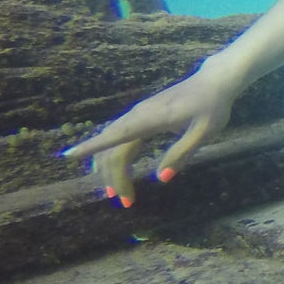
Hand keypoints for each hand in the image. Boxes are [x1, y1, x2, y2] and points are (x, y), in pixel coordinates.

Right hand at [62, 66, 240, 204]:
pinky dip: (113, 154)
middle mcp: (138, 116)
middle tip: (124, 201)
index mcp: (150, 119)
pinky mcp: (143, 116)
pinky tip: (113, 168)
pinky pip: (120, 137)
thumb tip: (160, 179)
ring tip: (114, 192)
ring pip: (114, 142)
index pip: (116, 136)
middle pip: (115, 147)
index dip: (92, 147)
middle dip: (113, 175)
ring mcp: (138, 115)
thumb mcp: (204, 133)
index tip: (68, 155)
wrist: (215, 81)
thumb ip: (182, 154)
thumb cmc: (212, 107)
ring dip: (110, 167)